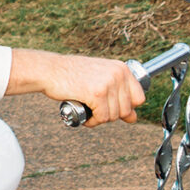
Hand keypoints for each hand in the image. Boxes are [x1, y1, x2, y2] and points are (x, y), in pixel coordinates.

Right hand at [6, 49, 144, 122]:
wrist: (50, 70)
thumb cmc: (73, 74)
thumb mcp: (100, 79)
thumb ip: (118, 95)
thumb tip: (133, 118)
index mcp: (121, 68)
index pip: (139, 98)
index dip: (126, 107)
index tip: (111, 106)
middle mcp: (118, 74)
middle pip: (126, 110)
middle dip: (110, 114)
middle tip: (95, 108)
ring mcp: (108, 83)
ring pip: (114, 116)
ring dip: (100, 118)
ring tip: (88, 110)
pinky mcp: (97, 94)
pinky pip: (102, 118)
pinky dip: (93, 121)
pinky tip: (84, 115)